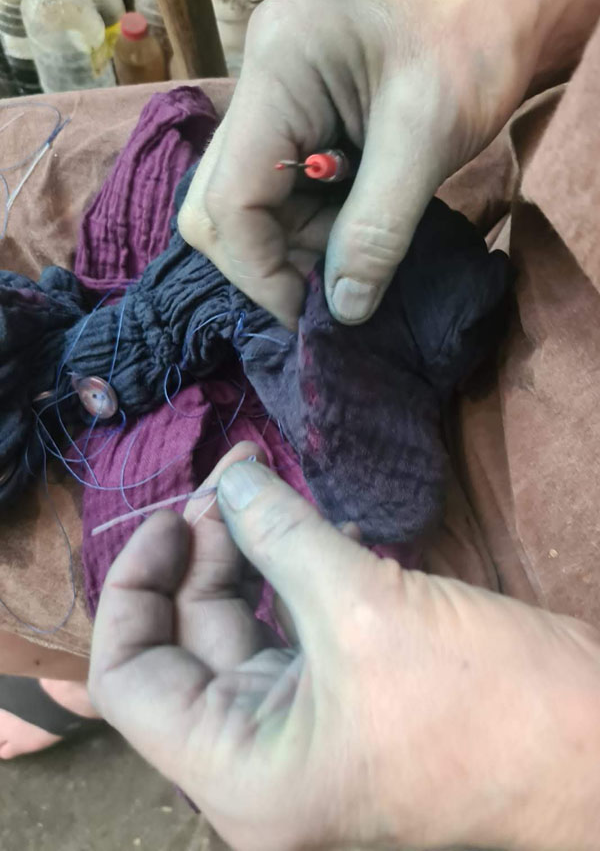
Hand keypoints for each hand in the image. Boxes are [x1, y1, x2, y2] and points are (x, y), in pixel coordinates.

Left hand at [89, 443, 599, 850]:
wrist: (596, 749)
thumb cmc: (485, 704)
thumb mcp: (365, 608)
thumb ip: (280, 533)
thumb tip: (230, 474)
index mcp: (241, 775)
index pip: (130, 682)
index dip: (136, 590)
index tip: (173, 517)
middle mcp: (256, 763)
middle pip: (185, 646)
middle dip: (200, 554)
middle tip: (229, 481)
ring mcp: (301, 731)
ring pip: (237, 631)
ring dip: (242, 555)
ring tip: (255, 486)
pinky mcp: (341, 700)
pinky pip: (288, 630)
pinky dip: (285, 573)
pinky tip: (301, 524)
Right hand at [178, 0, 596, 327]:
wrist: (487, 13)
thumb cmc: (468, 55)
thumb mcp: (429, 142)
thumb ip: (378, 231)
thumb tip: (342, 312)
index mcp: (281, 67)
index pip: (232, 196)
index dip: (262, 271)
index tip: (309, 314)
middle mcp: (256, 85)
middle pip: (215, 206)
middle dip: (267, 263)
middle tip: (328, 289)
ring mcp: (264, 107)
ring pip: (239, 211)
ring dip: (290, 251)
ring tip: (354, 253)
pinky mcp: (281, 128)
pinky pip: (270, 201)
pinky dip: (305, 234)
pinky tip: (348, 231)